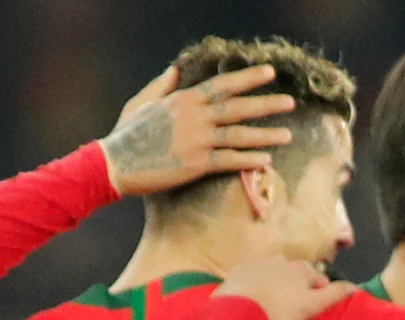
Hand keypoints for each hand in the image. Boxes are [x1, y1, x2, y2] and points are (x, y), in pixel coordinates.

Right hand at [104, 63, 297, 196]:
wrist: (114, 165)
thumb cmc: (125, 136)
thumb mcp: (141, 103)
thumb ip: (161, 86)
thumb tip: (175, 69)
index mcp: (183, 100)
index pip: (223, 85)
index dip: (248, 78)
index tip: (269, 72)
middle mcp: (194, 117)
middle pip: (238, 107)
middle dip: (266, 104)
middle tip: (291, 102)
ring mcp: (196, 140)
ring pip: (239, 135)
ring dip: (265, 135)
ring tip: (288, 135)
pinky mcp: (195, 164)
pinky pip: (229, 160)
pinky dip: (249, 160)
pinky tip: (267, 161)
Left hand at [217, 254, 352, 319]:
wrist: (237, 310)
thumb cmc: (279, 311)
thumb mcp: (311, 306)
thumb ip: (334, 295)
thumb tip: (354, 286)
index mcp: (301, 269)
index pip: (318, 277)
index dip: (319, 292)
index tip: (314, 307)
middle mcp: (281, 260)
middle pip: (295, 273)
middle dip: (296, 286)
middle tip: (292, 307)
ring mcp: (258, 263)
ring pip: (273, 272)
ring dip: (276, 283)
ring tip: (273, 302)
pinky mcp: (239, 271)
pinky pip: (252, 275)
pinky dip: (256, 283)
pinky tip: (253, 297)